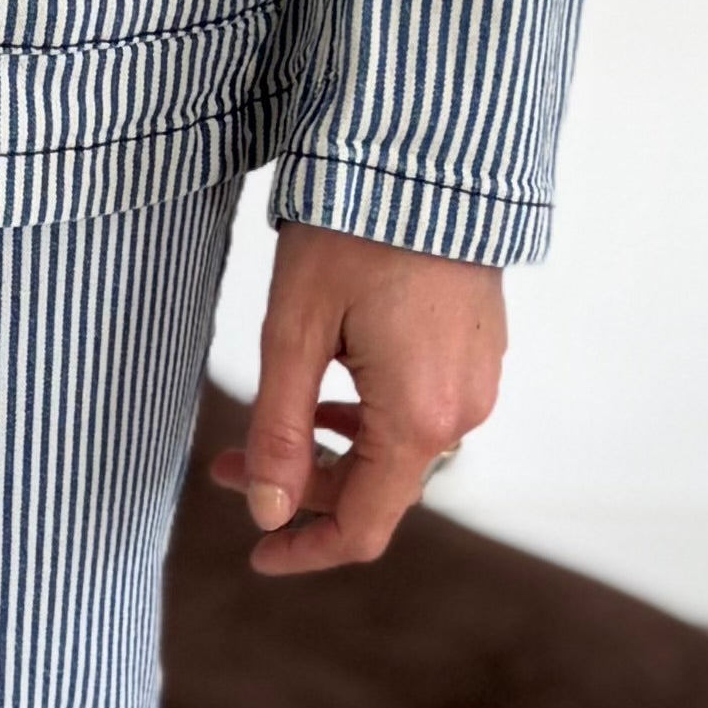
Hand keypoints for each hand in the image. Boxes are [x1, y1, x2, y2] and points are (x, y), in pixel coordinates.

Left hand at [207, 222, 504, 576]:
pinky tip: (327, 390)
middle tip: (227, 464)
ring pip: (397, 449)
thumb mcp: (294, 333)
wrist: (425, 151)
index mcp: (419, 418)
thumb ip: (281, 432)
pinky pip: (422, 411)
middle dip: (300, 488)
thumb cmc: (353, 229)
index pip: (363, 526)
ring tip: (264, 426)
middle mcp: (463, 410)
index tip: (257, 555)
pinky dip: (368, 419)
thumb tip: (269, 514)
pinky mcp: (479, 348)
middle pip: (378, 489)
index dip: (305, 551)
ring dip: (331, 450)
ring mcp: (479, 379)